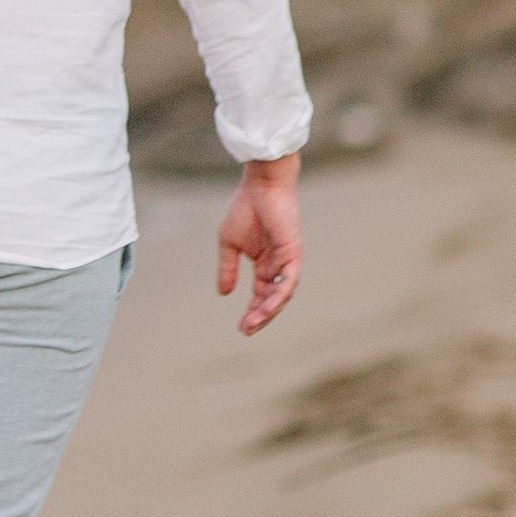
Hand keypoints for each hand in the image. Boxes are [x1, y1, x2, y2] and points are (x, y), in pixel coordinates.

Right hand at [217, 155, 301, 333]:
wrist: (261, 185)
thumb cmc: (245, 208)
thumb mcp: (229, 244)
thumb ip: (227, 269)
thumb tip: (223, 294)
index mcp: (264, 263)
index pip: (260, 294)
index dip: (252, 311)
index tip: (241, 327)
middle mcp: (277, 264)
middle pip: (272, 298)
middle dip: (260, 316)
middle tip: (246, 331)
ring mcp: (286, 260)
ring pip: (282, 293)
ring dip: (268, 311)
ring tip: (253, 324)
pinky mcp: (292, 253)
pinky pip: (288, 280)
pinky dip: (278, 296)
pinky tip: (266, 308)